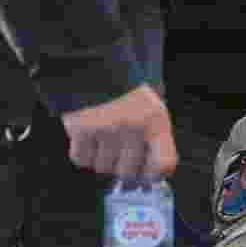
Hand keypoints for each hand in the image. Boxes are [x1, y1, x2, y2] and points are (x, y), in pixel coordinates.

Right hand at [60, 84, 177, 179]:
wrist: (95, 70)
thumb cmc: (127, 97)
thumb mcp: (153, 114)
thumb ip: (156, 144)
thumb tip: (152, 176)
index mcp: (156, 123)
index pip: (163, 165)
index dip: (153, 174)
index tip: (147, 172)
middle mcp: (133, 127)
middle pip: (128, 173)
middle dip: (123, 166)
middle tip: (120, 149)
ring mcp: (106, 129)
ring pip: (103, 168)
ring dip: (102, 159)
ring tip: (104, 137)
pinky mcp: (81, 129)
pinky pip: (81, 160)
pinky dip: (83, 153)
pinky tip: (89, 136)